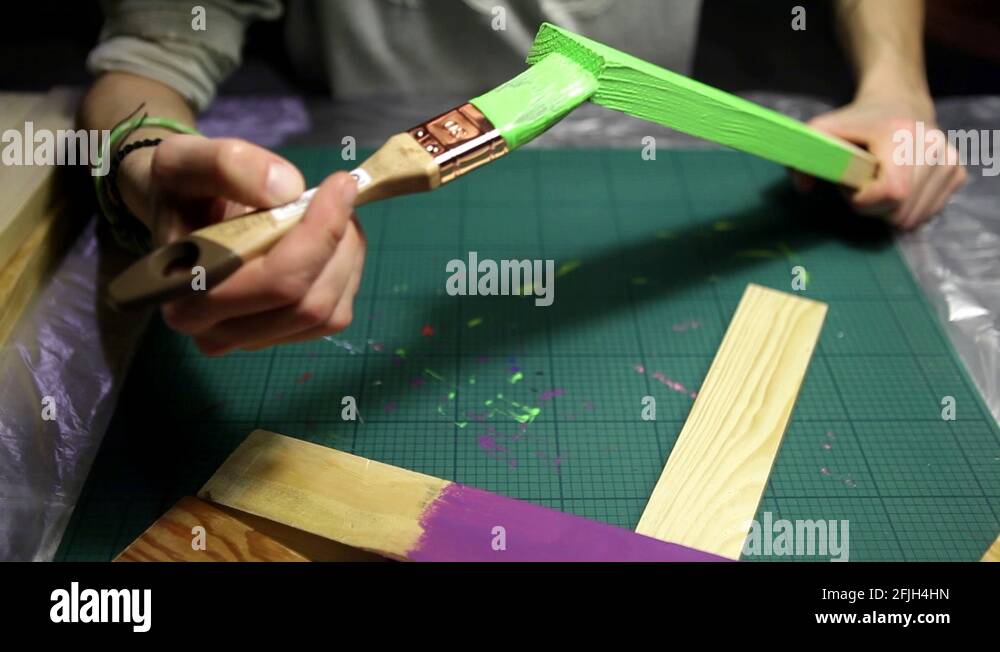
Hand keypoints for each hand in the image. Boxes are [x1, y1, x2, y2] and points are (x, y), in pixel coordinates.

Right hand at [118, 134, 365, 354]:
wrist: (179, 212)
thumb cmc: (180, 190)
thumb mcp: (186, 160)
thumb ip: (227, 165)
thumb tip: (288, 190)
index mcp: (188, 296)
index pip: (277, 281)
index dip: (320, 233)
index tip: (340, 184)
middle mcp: (216, 332)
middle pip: (310, 304)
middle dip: (337, 243)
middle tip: (342, 192)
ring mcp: (252, 341)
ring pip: (330, 314)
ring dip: (347, 257)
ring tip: (335, 211)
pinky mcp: (282, 337)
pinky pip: (336, 315)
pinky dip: (347, 271)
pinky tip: (332, 237)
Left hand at [795, 92, 966, 229]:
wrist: (899, 102)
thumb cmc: (858, 121)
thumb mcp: (823, 130)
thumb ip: (804, 157)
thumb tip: (803, 188)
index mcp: (901, 136)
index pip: (891, 193)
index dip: (863, 199)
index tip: (851, 183)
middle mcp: (933, 148)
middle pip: (900, 213)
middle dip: (873, 207)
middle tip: (864, 182)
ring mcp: (949, 161)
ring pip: (913, 219)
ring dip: (889, 210)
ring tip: (881, 182)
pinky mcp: (957, 173)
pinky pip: (928, 213)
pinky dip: (907, 208)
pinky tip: (900, 185)